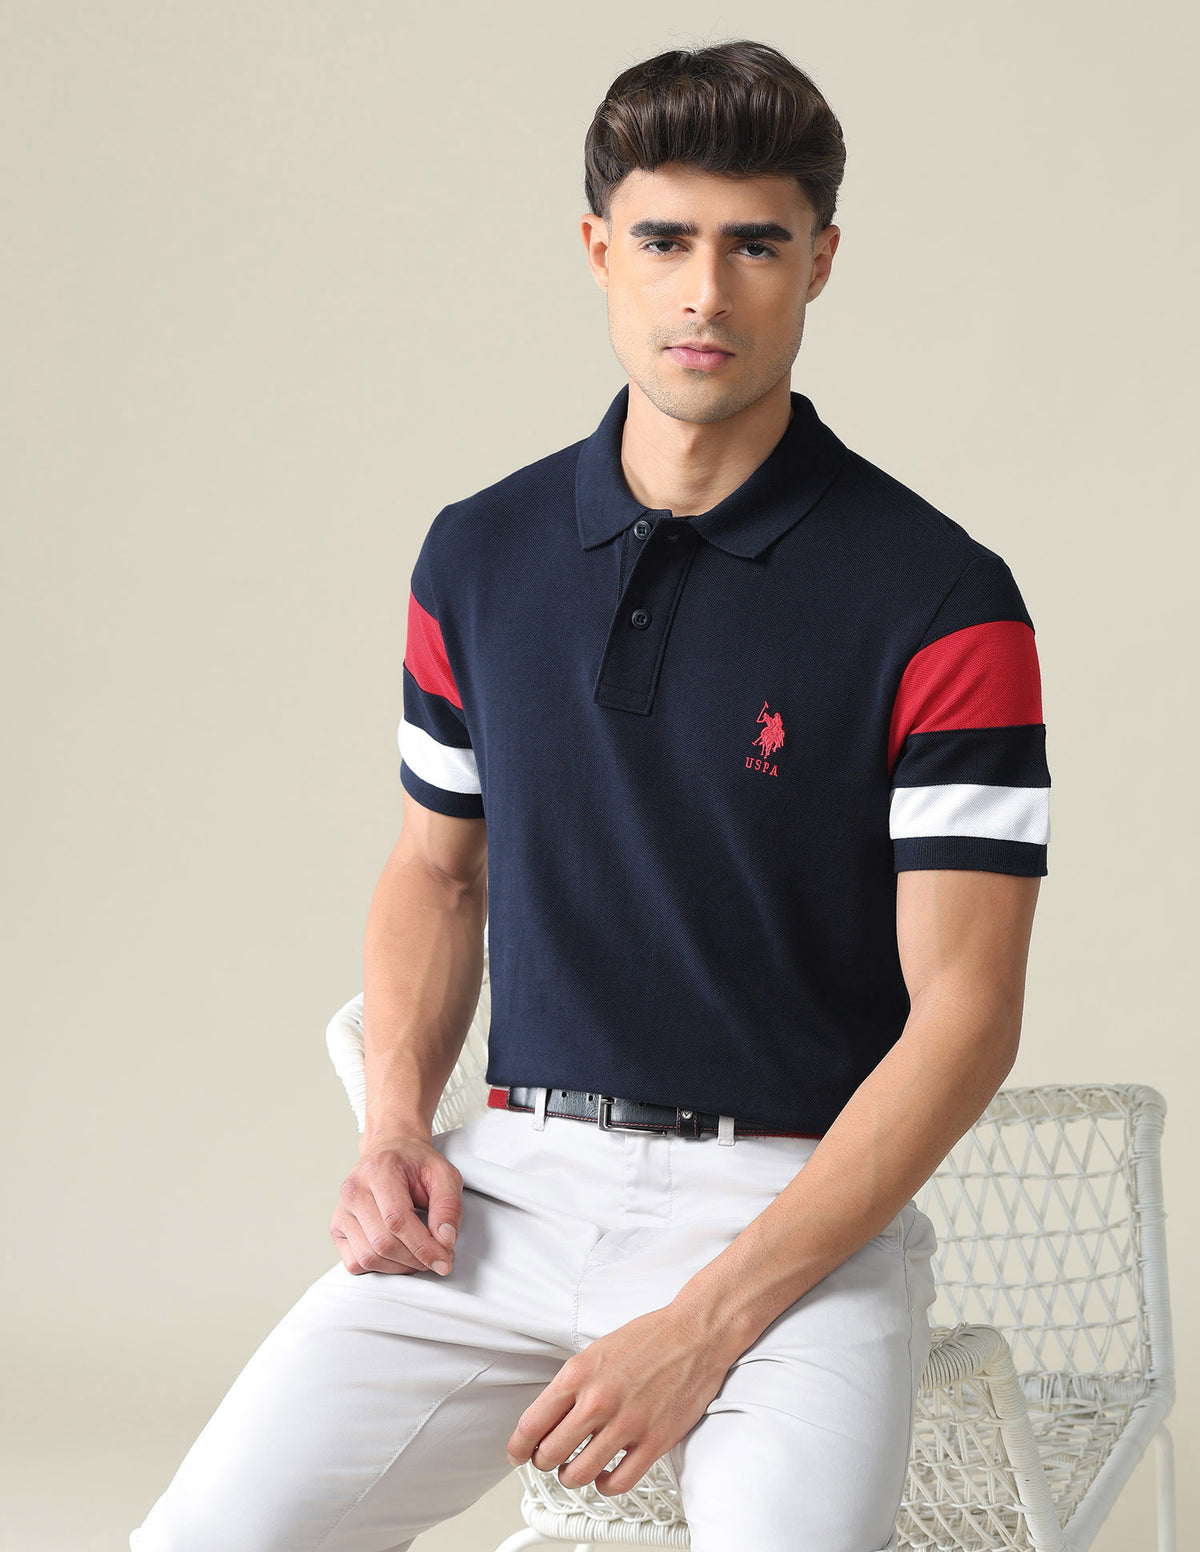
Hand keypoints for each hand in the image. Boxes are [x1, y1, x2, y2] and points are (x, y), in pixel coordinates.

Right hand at [330, 1136, 462, 1275]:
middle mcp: (354, 1190)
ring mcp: (342, 1210)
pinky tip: (398, 1256)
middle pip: (383, 1243)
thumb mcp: (444, 1174)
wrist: (390, 1151)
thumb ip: (448, 1206)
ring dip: (400, 1266)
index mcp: (379, 1170)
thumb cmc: (415, 1164)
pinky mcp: (337, 1228)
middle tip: (438, 1257)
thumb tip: (445, 1240)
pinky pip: (354, 1263)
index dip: (423, 1246)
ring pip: (368, 1257)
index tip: (444, 1260)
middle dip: (416, 1259)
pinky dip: (380, 1268)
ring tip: (420, 1255)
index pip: (397, 1219)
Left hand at [505, 1305, 730, 1495]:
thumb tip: (547, 1417)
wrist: (695, 1334)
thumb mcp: (596, 1351)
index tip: (517, 1454)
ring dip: (571, 1476)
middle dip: (544, 1462)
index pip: (532, 1423)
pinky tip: (604, 1475)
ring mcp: (626, 1423)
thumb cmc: (649, 1338)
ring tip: (575, 1468)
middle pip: (550, 1454)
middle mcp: (598, 1400)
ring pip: (578, 1474)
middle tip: (547, 1460)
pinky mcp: (654, 1441)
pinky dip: (604, 1485)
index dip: (518, 1447)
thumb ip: (571, 1385)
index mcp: (578, 1373)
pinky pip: (617, 1483)